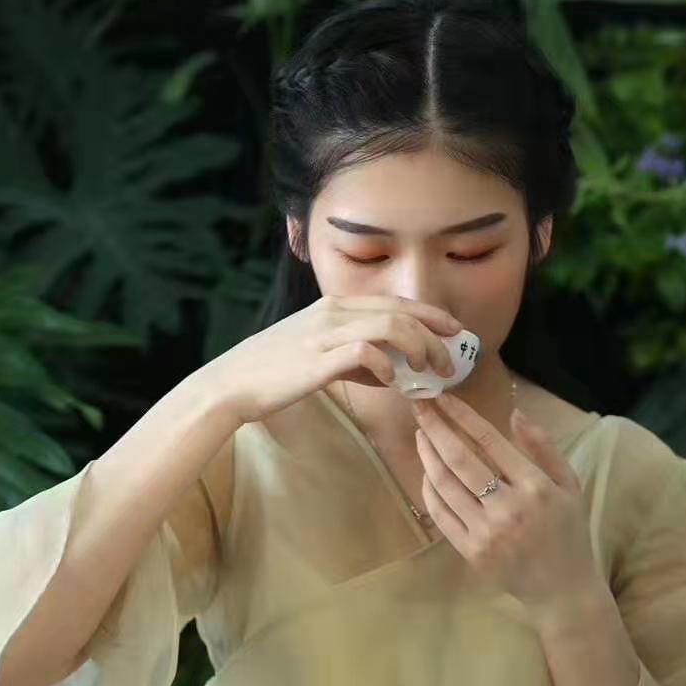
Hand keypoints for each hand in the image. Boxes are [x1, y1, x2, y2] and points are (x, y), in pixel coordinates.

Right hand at [204, 295, 465, 424]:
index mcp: (334, 306)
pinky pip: (364, 352)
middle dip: (435, 332)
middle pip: (400, 310)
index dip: (430, 313)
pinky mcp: (317, 359)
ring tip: (430, 371)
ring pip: (390, 326)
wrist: (231, 384)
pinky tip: (392, 382)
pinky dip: (386, 365)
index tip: (454, 330)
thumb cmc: (274, 373)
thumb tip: (390, 371)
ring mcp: (324, 333)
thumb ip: (355, 359)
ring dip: (419, 347)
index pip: (394, 301)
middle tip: (452, 358)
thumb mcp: (319, 356)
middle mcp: (333, 312)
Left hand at [412, 392, 600, 610]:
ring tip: (421, 435)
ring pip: (445, 486)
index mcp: (535, 486)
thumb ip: (544, 447)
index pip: (490, 441)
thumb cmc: (568, 531)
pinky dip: (430, 490)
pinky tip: (427, 472)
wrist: (563, 589)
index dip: (462, 416)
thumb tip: (515, 413)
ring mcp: (487, 532)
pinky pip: (442, 514)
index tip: (443, 398)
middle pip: (460, 460)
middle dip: (435, 429)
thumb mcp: (569, 484)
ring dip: (427, 456)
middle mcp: (508, 507)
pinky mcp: (472, 552)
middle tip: (420, 407)